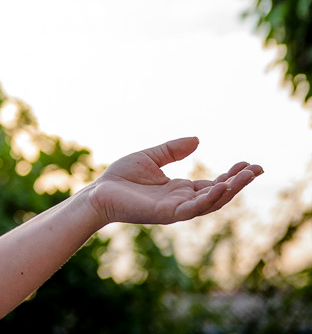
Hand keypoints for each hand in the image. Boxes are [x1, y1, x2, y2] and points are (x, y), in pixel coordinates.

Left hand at [84, 136, 262, 226]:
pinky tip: (221, 187)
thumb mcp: (150, 157)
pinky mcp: (166, 214)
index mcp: (179, 190)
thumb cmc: (120, 178)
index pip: (212, 184)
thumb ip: (173, 150)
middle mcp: (182, 201)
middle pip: (218, 194)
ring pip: (211, 202)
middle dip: (239, 183)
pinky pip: (193, 208)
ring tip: (246, 176)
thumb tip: (198, 140)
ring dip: (230, 190)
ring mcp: (175, 210)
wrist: (98, 192)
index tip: (248, 164)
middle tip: (257, 169)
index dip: (231, 175)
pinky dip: (209, 199)